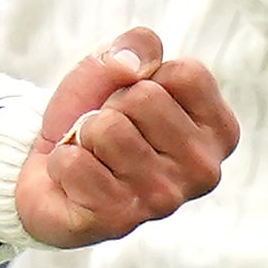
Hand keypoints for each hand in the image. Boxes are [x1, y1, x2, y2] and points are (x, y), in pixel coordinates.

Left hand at [17, 28, 237, 246]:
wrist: (49, 170)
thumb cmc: (98, 116)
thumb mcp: (116, 67)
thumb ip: (134, 46)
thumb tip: (131, 65)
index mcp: (218, 131)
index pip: (187, 74)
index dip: (146, 76)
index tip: (138, 101)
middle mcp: (202, 170)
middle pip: (145, 98)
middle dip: (112, 104)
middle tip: (110, 132)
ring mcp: (163, 201)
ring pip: (108, 129)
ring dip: (85, 134)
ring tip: (94, 153)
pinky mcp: (119, 221)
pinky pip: (75, 163)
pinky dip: (63, 162)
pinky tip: (77, 179)